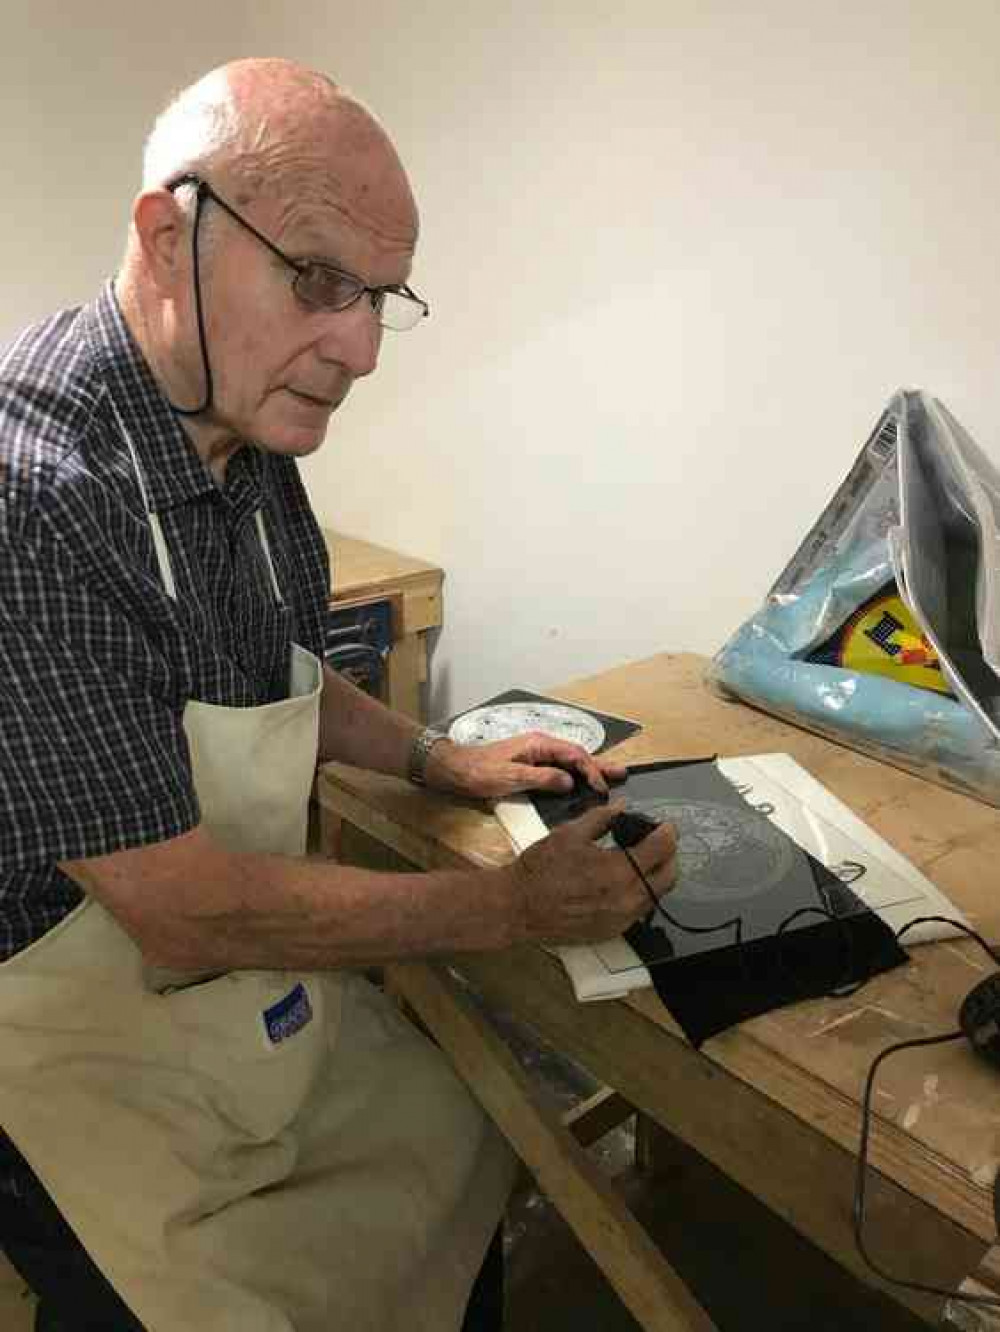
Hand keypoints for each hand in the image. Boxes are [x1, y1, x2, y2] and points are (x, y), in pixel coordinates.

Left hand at [424, 732, 626, 800]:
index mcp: (538, 744)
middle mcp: (540, 745)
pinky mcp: (528, 764)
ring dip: (589, 768)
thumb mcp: (510, 777)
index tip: (601, 788)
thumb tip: (569, 781)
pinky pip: (558, 766)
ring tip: (610, 776)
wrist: (453, 770)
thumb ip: (541, 778)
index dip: (591, 771)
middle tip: (622, 774)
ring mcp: (534, 754)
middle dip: (599, 764)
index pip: (574, 755)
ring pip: (569, 760)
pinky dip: (574, 773)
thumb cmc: (479, 772)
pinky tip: (580, 780)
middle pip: (576, 754)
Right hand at [502, 803, 677, 945]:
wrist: (518, 907)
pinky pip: (639, 911)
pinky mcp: (612, 931)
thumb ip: (601, 818)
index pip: (661, 849)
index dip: (667, 833)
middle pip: (668, 876)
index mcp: (619, 870)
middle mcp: (627, 898)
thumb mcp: (570, 833)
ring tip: (642, 860)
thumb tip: (621, 807)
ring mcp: (622, 919)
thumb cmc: (541, 868)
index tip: (666, 826)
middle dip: (669, 856)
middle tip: (658, 842)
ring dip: (656, 876)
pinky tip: (626, 882)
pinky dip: (641, 894)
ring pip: (656, 896)